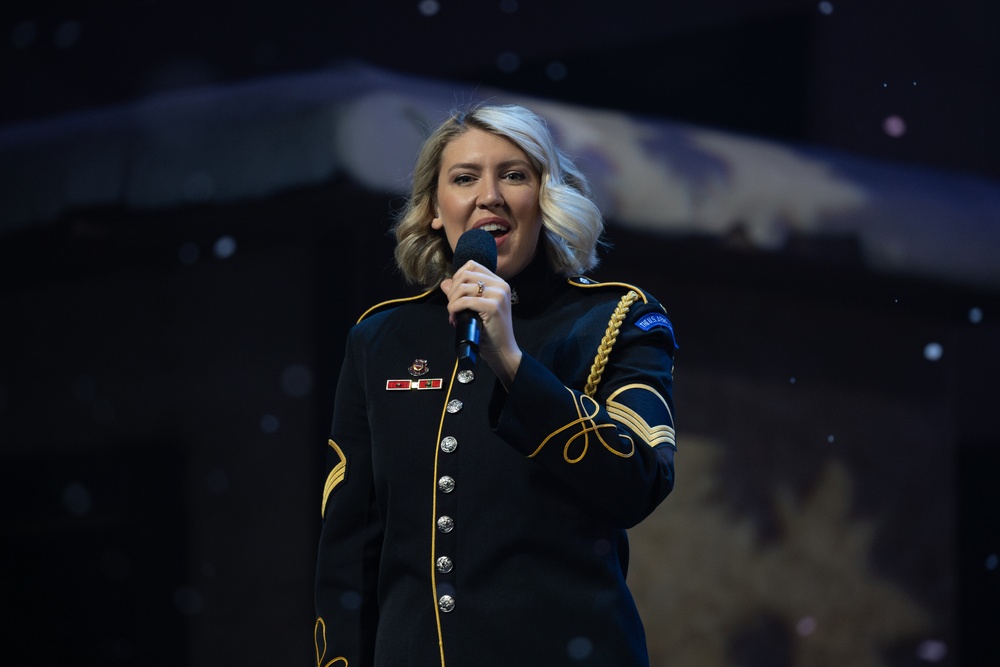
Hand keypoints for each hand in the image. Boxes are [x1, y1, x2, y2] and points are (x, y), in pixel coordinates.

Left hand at [440, 261, 522, 386]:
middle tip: (452, 307)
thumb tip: (444, 283)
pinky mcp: (494, 306)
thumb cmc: (489, 331)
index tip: (454, 294)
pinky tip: (455, 318)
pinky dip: (454, 308)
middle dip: (452, 290)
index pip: (472, 265)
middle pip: (465, 274)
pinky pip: (465, 301)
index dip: (457, 276)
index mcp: (499, 283)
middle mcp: (501, 285)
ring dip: (452, 301)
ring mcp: (498, 295)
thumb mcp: (475, 309)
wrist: (502, 350)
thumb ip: (462, 294)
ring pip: (463, 287)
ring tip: (453, 314)